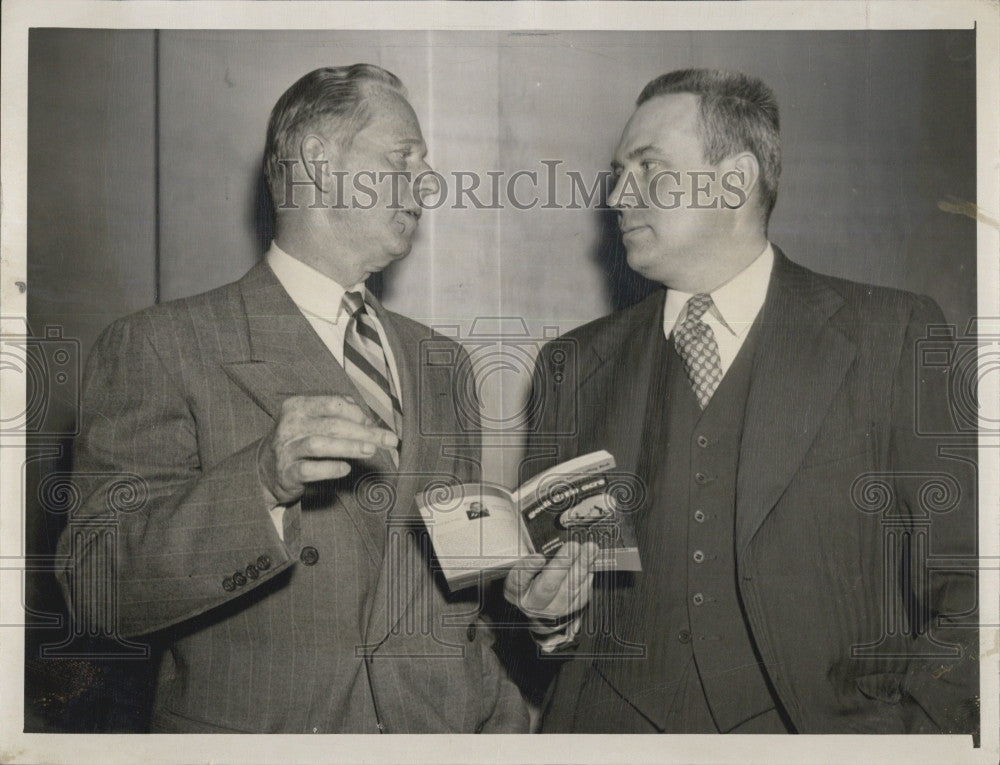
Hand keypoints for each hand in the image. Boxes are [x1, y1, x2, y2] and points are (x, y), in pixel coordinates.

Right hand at [257, 395, 397, 503]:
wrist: (265, 470)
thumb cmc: (299, 442)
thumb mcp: (313, 421)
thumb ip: (340, 415)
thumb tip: (370, 421)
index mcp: (298, 406)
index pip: (334, 404)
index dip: (358, 414)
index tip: (375, 426)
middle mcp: (289, 424)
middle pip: (332, 424)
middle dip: (363, 432)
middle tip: (387, 440)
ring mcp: (285, 449)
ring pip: (320, 444)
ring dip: (349, 447)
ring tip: (370, 451)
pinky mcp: (286, 472)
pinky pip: (309, 469)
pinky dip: (329, 468)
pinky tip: (345, 468)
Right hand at [503, 540, 597, 624]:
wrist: (538, 603)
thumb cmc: (529, 579)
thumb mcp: (522, 566)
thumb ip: (531, 555)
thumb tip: (547, 541)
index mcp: (516, 590)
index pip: (519, 579)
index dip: (529, 568)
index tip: (539, 557)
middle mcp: (533, 603)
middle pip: (548, 585)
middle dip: (562, 564)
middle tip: (573, 546)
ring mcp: (553, 609)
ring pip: (570, 589)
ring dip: (582, 566)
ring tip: (590, 549)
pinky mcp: (570, 611)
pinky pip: (581, 594)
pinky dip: (587, 576)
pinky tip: (591, 562)